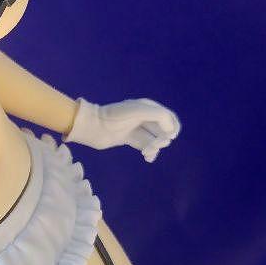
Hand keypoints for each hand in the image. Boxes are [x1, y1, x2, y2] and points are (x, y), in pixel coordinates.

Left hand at [64, 97, 180, 161]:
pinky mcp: (129, 138)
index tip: (168, 137)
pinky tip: (148, 158)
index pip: (169, 117)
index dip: (172, 128)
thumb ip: (159, 116)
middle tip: (153, 146)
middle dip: (162, 139)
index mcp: (148, 106)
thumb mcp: (139, 111)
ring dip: (155, 147)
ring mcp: (136, 128)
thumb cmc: (115, 117)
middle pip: (163, 130)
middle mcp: (144, 116)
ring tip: (146, 152)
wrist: (93, 126)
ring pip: (155, 140)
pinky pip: (146, 146)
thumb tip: (171, 132)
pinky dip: (150, 153)